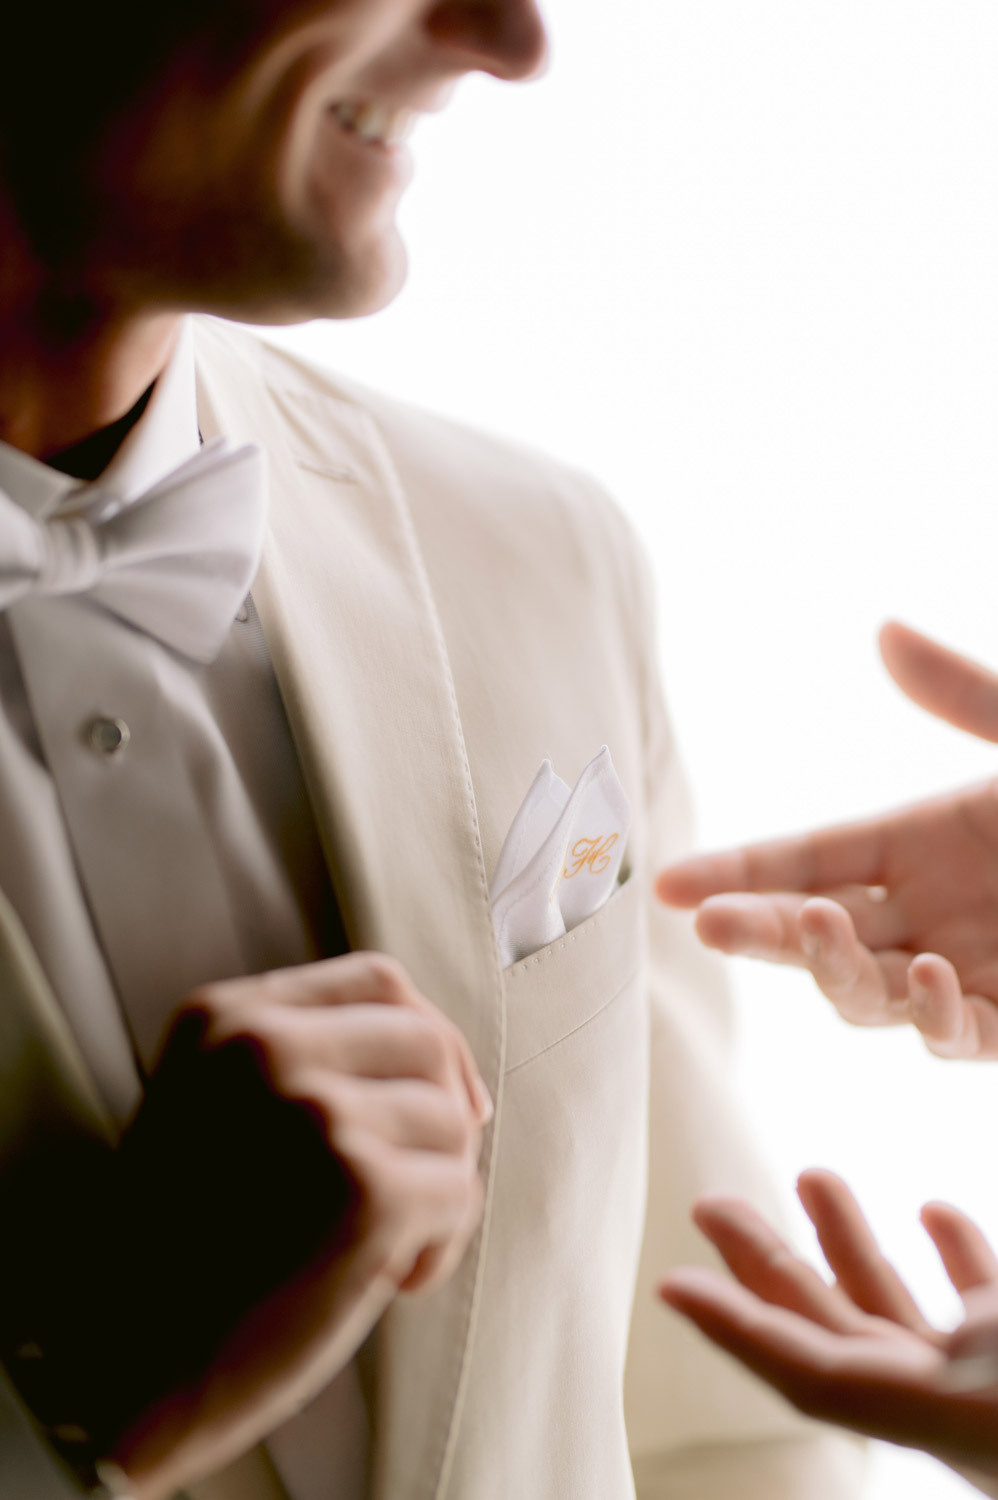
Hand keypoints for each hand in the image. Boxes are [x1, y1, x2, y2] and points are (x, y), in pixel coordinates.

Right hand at [22, 953, 490, 1499]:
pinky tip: (390, 1279)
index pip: (377, 980)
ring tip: (382, 1245)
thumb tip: (453, 1076)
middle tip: (421, 1182)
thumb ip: (304, 1063)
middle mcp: (268, 1048)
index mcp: (226, 1019)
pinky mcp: (362, 1189)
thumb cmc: (184, 1251)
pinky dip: (441, 1246)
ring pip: (450, 1121)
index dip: (428, 1034)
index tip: (444, 1093)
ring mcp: (316, 1113)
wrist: (123, 1368)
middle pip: (426, 1040)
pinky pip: (457, 1193)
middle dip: (445, 1113)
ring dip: (437, 1188)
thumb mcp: (220, 1110)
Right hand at [657, 622, 997, 1058]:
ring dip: (833, 972)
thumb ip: (965, 694)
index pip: (806, 858)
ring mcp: (971, 969)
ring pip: (868, 992)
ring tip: (816, 928)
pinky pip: (957, 1033)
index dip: (739, 871)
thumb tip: (883, 630)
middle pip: (818, 932)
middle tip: (712, 921)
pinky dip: (931, 1015)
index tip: (669, 883)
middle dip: (760, 929)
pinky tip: (926, 974)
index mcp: (921, 839)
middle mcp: (931, 910)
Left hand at [660, 1170, 997, 1480]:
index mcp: (930, 1415)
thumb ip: (923, 1365)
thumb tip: (932, 1325)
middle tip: (709, 1206)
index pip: (808, 1373)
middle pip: (828, 1328)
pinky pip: (979, 1299)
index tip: (670, 1285)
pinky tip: (929, 1209)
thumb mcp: (987, 1388)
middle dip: (763, 1264)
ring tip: (809, 1175)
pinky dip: (952, 1254)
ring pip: (892, 1305)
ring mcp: (983, 1376)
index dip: (733, 1328)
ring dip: (845, 1242)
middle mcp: (944, 1402)